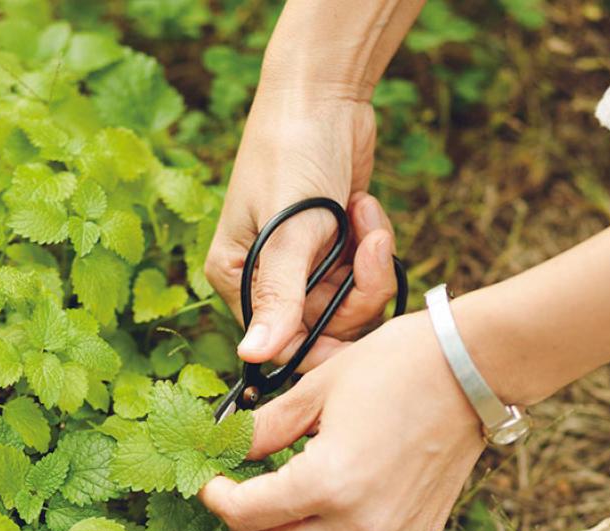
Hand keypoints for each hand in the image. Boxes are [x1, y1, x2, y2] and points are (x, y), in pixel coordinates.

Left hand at [199, 310, 485, 530]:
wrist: (471, 366)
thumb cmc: (395, 365)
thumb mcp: (316, 386)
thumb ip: (266, 426)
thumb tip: (227, 444)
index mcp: (326, 481)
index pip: (244, 514)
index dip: (215, 497)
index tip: (213, 481)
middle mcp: (357, 524)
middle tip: (247, 502)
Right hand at [204, 88, 400, 370]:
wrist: (324, 95)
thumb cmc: (292, 153)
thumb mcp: (288, 232)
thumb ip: (277, 297)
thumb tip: (251, 357)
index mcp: (237, 279)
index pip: (281, 344)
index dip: (323, 347)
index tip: (362, 343)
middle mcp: (266, 279)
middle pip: (325, 327)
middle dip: (356, 291)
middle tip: (369, 247)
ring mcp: (303, 263)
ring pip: (351, 302)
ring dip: (370, 262)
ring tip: (366, 215)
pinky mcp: (334, 247)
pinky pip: (364, 273)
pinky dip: (373, 242)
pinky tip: (364, 205)